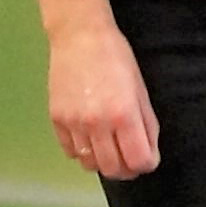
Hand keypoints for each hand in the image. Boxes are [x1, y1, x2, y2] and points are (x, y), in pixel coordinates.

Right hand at [48, 22, 159, 179]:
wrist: (80, 36)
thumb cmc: (116, 58)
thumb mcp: (141, 90)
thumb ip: (147, 125)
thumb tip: (149, 154)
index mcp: (124, 114)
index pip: (138, 161)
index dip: (147, 164)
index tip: (147, 157)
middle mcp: (97, 123)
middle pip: (113, 169)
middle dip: (126, 169)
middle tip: (129, 158)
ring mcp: (73, 123)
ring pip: (89, 164)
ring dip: (103, 162)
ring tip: (109, 147)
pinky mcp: (56, 119)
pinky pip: (70, 151)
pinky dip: (83, 151)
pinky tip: (90, 137)